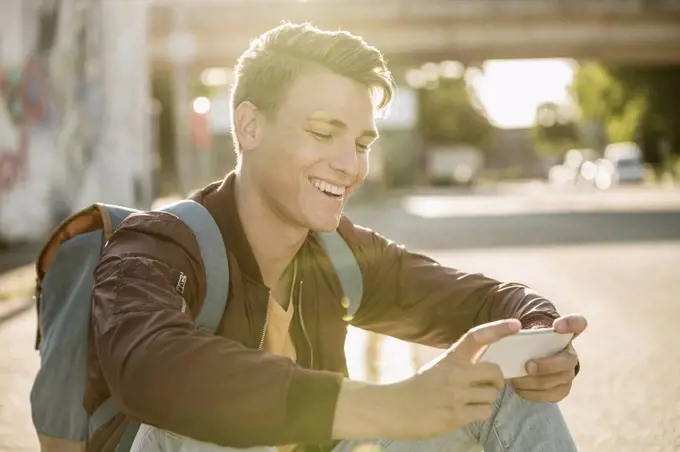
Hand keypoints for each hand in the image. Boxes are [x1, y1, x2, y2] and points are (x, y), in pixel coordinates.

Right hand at [390, 319, 520, 439]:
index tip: (515, 324)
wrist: (396, 409)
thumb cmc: (420, 388)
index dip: (497, 329)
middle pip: (494, 372)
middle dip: (496, 380)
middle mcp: (455, 374)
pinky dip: (480, 412)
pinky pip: (484, 412)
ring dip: (486, 399)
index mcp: (450, 358)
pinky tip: (466, 411)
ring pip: (492, 395)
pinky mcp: (456, 415)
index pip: (476, 337)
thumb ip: (461, 364)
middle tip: (489, 384)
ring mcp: (456, 395)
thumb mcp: (439, 367)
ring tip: (470, 400)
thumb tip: (489, 367)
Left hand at [510, 314, 586, 402]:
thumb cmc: (529, 344)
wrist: (531, 359)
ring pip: (557, 381)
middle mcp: (571, 355)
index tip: (556, 326)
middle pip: (567, 361)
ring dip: (535, 381)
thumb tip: (509, 331)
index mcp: (565, 335)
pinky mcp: (561, 390)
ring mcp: (568, 374)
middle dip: (547, 365)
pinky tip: (519, 388)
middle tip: (527, 366)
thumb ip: (524, 330)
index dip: (571, 324)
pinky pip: (551, 395)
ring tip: (516, 379)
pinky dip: (533, 393)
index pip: (578, 323)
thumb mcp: (528, 333)